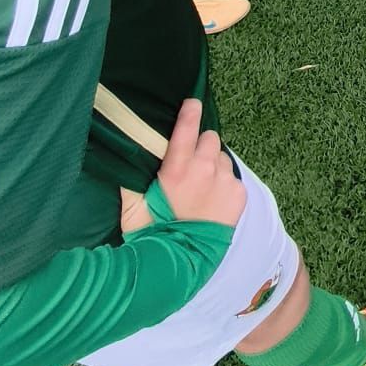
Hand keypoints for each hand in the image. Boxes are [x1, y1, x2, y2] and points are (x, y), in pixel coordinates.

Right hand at [119, 99, 245, 233]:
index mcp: (176, 168)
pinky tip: (213, 201)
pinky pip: (233, 178)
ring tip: (203, 187)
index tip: (193, 102)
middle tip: (192, 165)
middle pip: (210, 138)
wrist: (179, 263)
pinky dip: (225, 184)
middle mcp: (203, 169)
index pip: (187, 127)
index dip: (190, 111)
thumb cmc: (150, 234)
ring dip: (214, 165)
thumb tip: (127, 154)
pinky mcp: (239, 195)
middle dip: (202, 146)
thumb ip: (131, 178)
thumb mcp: (131, 206)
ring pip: (222, 157)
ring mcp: (224, 181)